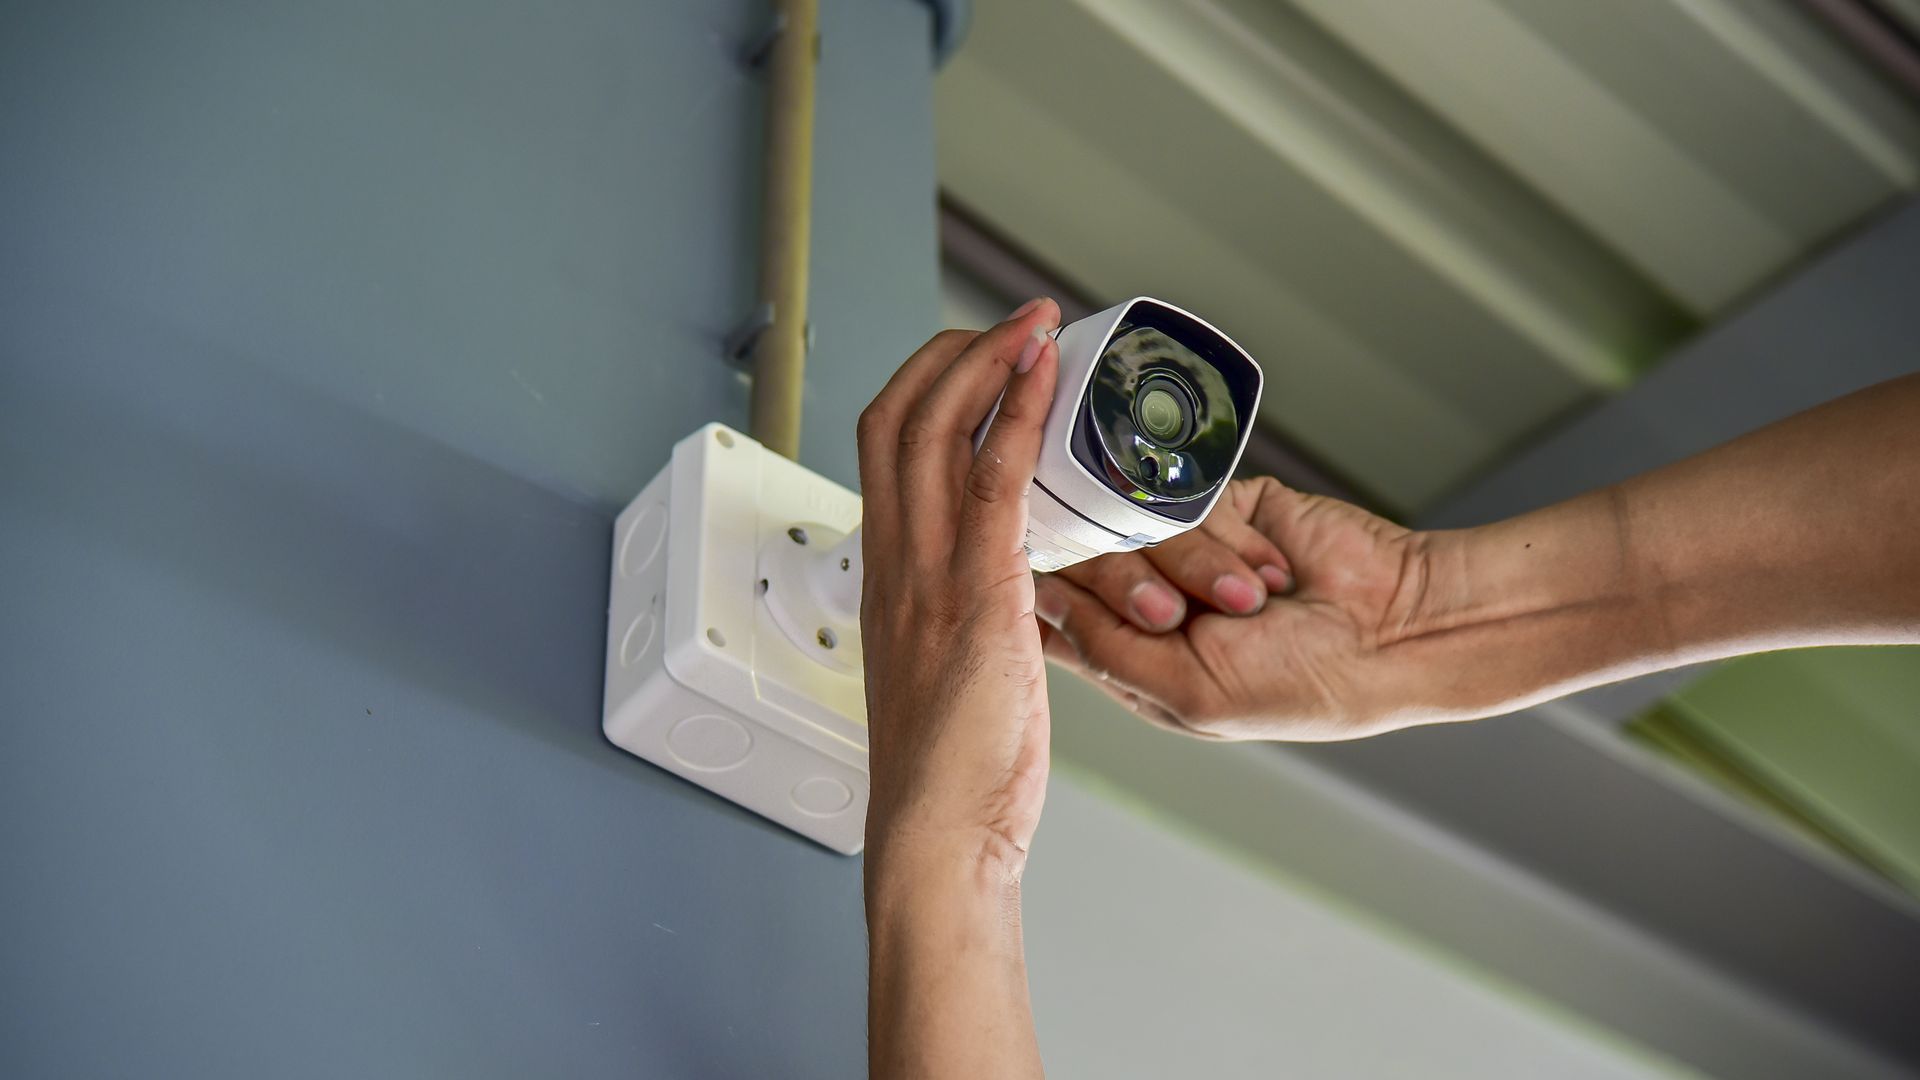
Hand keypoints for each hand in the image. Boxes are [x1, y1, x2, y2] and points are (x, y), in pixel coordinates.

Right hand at [857, 298, 1061, 871]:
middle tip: (1016, 322)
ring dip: (989, 362)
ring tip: (1038, 324)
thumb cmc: (955, 772)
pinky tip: (1048, 382)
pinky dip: (1017, 418)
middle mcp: (896, 562)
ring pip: (934, 431)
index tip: (979, 357)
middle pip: (897, 416)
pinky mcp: (975, 597)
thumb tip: (1007, 591)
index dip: (928, 386)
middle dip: (954, 351)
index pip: (884, 447)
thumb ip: (966, 616)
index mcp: (889, 576)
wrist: (938, 834)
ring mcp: (927, 576)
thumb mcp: (950, 672)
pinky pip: (992, 482)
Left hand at [1035, 476, 1426, 740]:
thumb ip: (1104, 647)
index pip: (1059, 616)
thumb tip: (1038, 601)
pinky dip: (1231, 541)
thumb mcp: (1188, 693)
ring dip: (1198, 570)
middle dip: (1133, 587)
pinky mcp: (1223, 503)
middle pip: (1091, 563)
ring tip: (1253, 603)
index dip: (1050, 599)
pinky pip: (1190, 498)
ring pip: (1137, 527)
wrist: (1396, 629)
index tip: (1045, 585)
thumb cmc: (1300, 685)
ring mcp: (1186, 549)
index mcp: (1134, 657)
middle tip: (1179, 614)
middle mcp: (1152, 599)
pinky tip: (1275, 573)